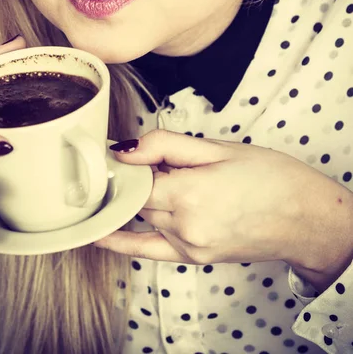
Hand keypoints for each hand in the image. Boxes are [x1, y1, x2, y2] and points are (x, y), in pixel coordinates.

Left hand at [94, 130, 352, 275]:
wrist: (304, 217)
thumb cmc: (268, 175)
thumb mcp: (218, 147)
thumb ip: (165, 145)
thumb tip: (123, 148)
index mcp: (189, 192)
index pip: (134, 178)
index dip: (127, 164)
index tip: (116, 151)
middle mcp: (184, 225)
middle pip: (138, 197)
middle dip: (139, 178)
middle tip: (153, 161)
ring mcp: (188, 246)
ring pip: (145, 216)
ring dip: (144, 198)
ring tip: (164, 180)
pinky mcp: (193, 257)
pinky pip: (147, 251)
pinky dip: (121, 241)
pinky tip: (99, 235)